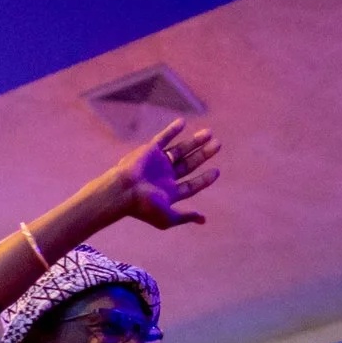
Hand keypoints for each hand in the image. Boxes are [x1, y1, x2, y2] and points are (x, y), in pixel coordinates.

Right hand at [105, 117, 220, 230]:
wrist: (124, 191)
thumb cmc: (144, 207)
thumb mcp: (168, 217)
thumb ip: (185, 217)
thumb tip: (203, 219)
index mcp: (169, 192)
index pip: (191, 185)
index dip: (204, 179)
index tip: (217, 171)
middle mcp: (164, 177)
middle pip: (188, 164)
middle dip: (203, 155)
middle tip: (218, 145)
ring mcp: (157, 163)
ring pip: (179, 150)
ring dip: (194, 141)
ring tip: (209, 133)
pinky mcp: (149, 151)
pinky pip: (162, 138)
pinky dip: (172, 130)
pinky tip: (183, 122)